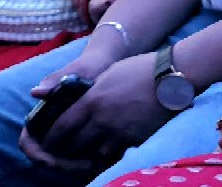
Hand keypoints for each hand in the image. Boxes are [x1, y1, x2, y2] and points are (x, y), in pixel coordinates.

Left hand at [22, 52, 170, 167]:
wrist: (173, 76)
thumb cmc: (141, 68)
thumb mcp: (110, 72)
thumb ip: (90, 90)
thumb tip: (73, 99)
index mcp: (92, 99)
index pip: (63, 126)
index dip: (52, 137)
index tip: (47, 141)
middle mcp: (102, 118)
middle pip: (74, 144)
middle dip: (65, 149)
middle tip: (62, 150)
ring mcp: (119, 131)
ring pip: (93, 153)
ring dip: (87, 153)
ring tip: (84, 152)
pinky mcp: (135, 139)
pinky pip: (114, 153)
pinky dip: (108, 153)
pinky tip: (107, 150)